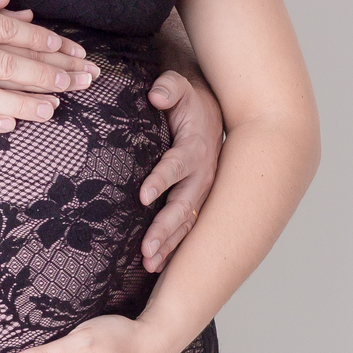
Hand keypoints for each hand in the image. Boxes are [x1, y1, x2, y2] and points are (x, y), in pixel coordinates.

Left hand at [138, 69, 222, 272]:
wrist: (209, 111)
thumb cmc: (187, 100)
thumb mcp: (177, 86)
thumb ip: (167, 87)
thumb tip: (156, 95)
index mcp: (195, 147)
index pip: (176, 165)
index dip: (161, 179)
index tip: (143, 195)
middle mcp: (202, 174)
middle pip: (183, 205)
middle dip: (165, 229)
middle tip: (145, 249)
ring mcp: (201, 191)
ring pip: (186, 223)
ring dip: (168, 245)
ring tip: (148, 265)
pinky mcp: (196, 201)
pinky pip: (186, 228)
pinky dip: (173, 247)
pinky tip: (156, 266)